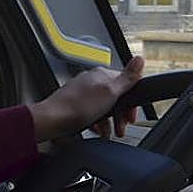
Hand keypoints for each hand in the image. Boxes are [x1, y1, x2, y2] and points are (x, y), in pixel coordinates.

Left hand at [28, 56, 143, 140]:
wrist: (52, 121)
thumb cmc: (78, 106)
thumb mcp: (110, 91)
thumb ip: (127, 77)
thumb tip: (140, 59)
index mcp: (101, 74)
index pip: (125, 84)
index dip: (130, 102)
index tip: (131, 116)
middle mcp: (91, 82)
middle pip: (114, 98)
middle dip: (119, 114)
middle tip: (121, 127)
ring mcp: (81, 94)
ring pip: (103, 108)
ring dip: (108, 122)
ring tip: (108, 132)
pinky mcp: (74, 106)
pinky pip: (91, 115)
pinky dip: (96, 124)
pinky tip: (96, 131)